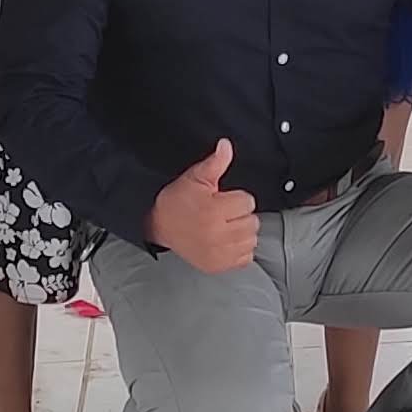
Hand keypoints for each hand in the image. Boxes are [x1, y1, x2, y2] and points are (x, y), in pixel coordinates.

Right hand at [147, 137, 258, 273]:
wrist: (159, 226)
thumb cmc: (177, 201)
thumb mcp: (195, 178)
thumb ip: (215, 162)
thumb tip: (226, 145)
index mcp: (213, 211)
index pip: (248, 202)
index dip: (236, 198)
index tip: (223, 200)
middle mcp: (217, 235)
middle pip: (252, 222)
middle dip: (240, 215)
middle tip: (223, 213)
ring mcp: (218, 253)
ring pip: (251, 240)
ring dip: (242, 232)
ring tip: (225, 226)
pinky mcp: (217, 265)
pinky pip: (246, 257)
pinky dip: (240, 250)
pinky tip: (226, 241)